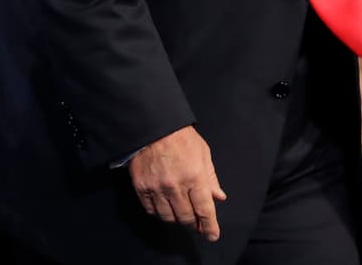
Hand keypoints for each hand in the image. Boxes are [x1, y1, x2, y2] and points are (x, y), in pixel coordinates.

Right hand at [129, 126, 227, 241]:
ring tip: (181, 214)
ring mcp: (157, 188)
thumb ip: (211, 178)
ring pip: (169, 218)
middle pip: (187, 217)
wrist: (153, 126)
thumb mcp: (203, 153)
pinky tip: (165, 207)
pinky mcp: (142, 188)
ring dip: (177, 219)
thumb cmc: (181, 138)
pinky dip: (160, 213)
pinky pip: (152, 211)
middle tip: (197, 223)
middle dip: (194, 223)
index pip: (204, 210)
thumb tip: (219, 197)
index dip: (210, 226)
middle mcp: (176, 186)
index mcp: (195, 176)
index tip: (212, 235)